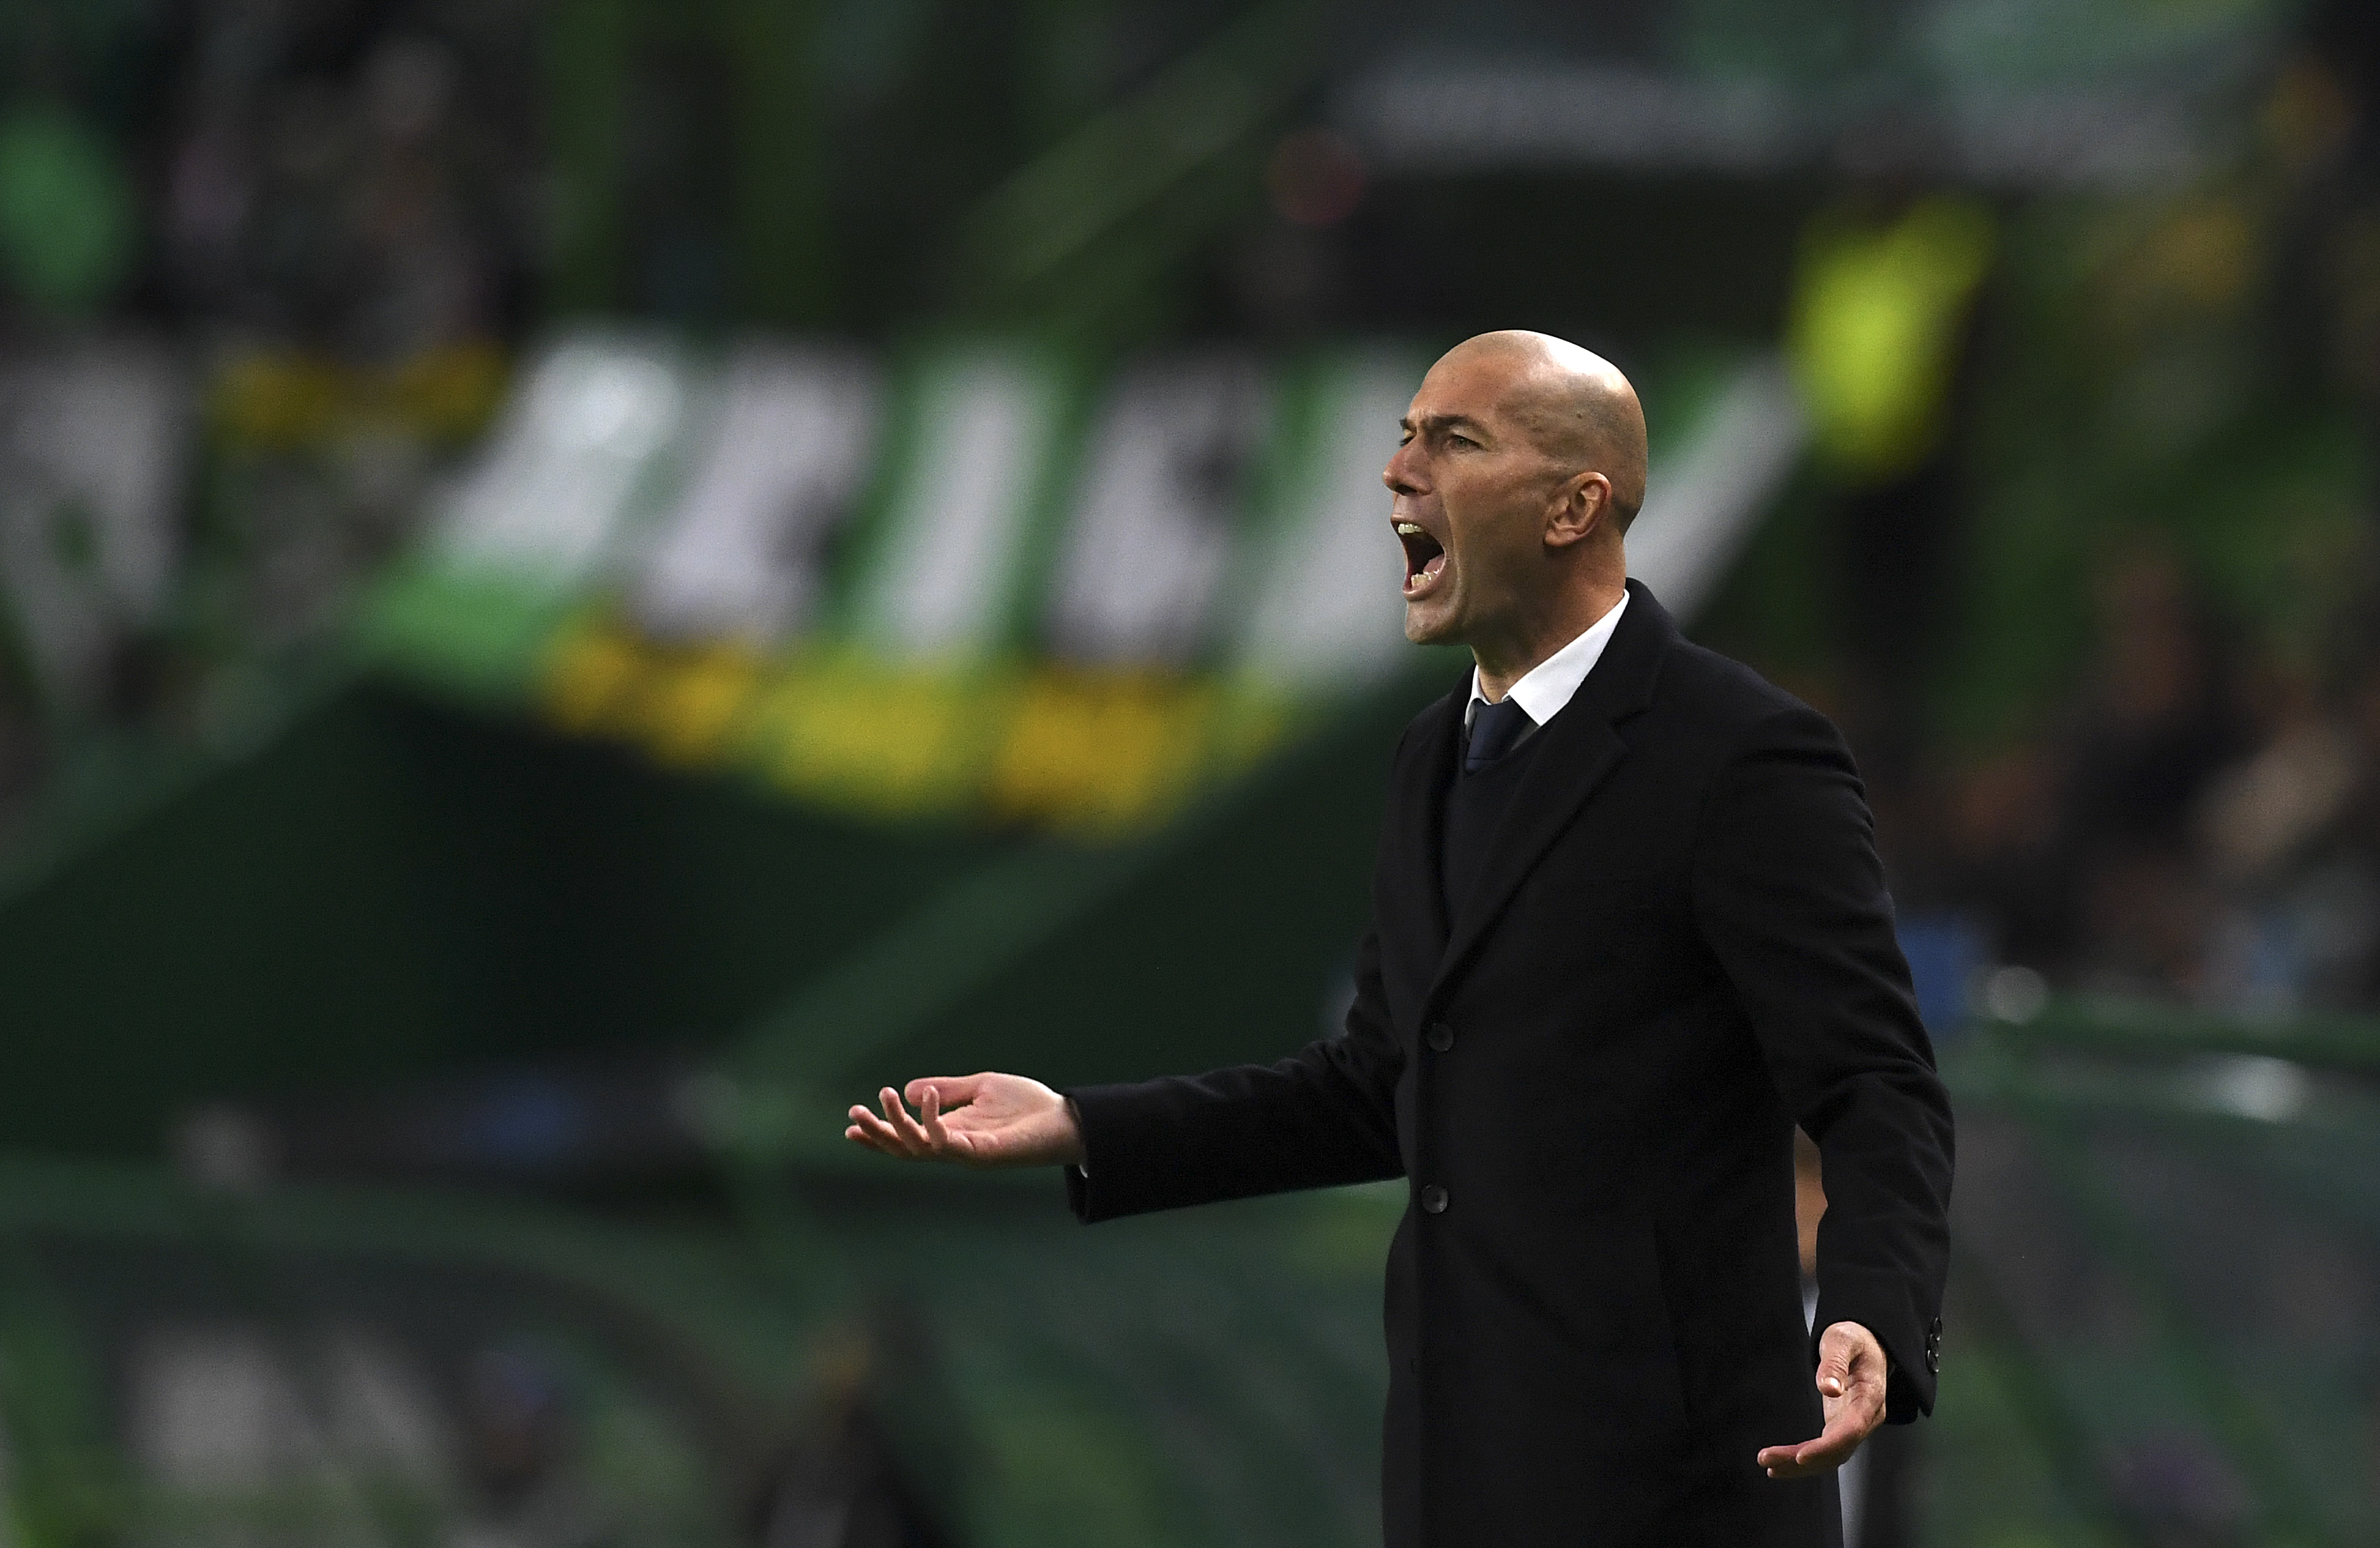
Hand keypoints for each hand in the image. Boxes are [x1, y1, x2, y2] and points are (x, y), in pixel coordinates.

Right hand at [844, 1073, 1085, 1168]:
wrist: (1065, 1119)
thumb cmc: (1027, 1105)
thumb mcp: (980, 1088)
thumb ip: (948, 1090)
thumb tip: (912, 1089)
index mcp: (951, 1133)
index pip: (906, 1139)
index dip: (878, 1134)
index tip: (849, 1124)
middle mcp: (954, 1147)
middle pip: (904, 1149)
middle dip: (877, 1134)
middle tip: (854, 1114)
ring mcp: (966, 1153)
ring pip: (920, 1148)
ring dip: (898, 1124)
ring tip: (886, 1095)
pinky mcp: (982, 1153)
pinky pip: (947, 1142)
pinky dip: (932, 1120)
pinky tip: (926, 1097)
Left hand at [1756, 1321, 1887, 1478]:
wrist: (1866, 1342)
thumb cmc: (1855, 1339)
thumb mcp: (1843, 1340)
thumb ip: (1835, 1362)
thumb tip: (1828, 1388)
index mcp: (1871, 1397)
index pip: (1851, 1430)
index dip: (1826, 1447)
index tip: (1801, 1456)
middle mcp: (1866, 1417)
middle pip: (1838, 1450)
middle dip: (1804, 1461)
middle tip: (1768, 1462)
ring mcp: (1854, 1424)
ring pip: (1830, 1456)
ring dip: (1800, 1465)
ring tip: (1769, 1467)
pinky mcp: (1841, 1425)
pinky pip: (1825, 1449)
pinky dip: (1804, 1459)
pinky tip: (1782, 1464)